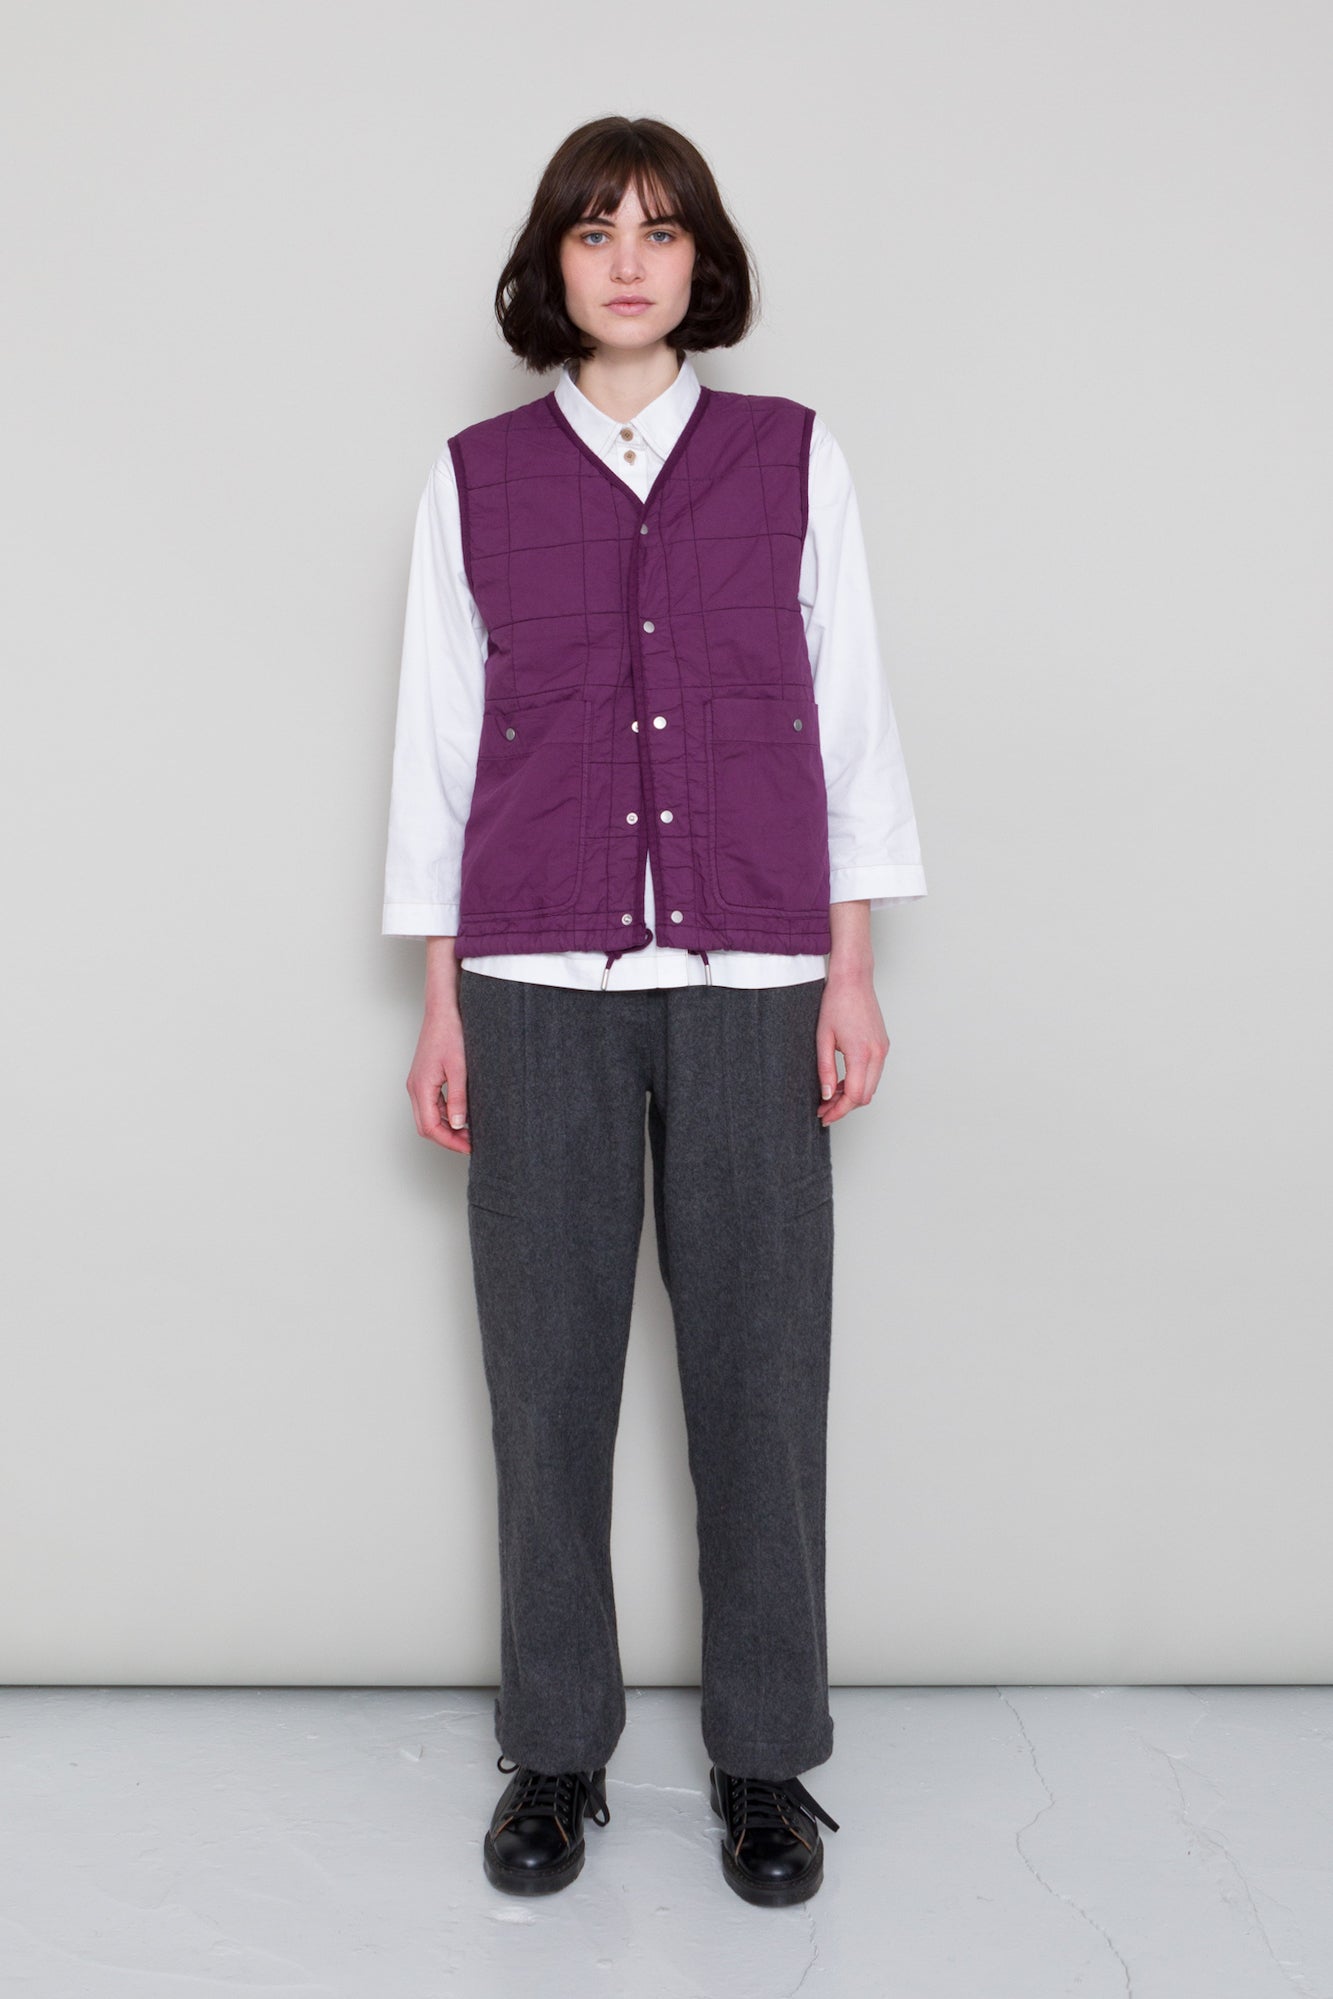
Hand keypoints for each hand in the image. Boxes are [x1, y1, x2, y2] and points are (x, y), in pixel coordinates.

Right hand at [407, 1004, 471, 1153]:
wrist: (444, 1010)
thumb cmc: (450, 1033)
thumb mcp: (459, 1068)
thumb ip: (458, 1098)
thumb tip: (457, 1124)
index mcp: (421, 1087)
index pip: (430, 1127)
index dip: (449, 1142)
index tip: (469, 1147)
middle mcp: (415, 1087)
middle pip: (426, 1126)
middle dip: (448, 1138)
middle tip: (472, 1143)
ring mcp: (418, 1083)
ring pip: (428, 1117)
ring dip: (446, 1127)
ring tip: (470, 1131)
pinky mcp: (424, 1078)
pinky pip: (431, 1104)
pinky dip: (445, 1115)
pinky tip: (462, 1114)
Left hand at [815, 967, 889, 1125]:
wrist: (853, 980)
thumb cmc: (836, 1003)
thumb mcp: (823, 1039)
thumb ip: (826, 1071)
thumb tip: (827, 1096)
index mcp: (861, 1053)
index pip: (855, 1096)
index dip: (839, 1111)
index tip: (824, 1115)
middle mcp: (877, 1054)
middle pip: (866, 1096)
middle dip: (845, 1107)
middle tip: (824, 1109)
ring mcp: (883, 1049)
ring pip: (871, 1086)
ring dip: (853, 1095)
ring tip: (830, 1096)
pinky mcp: (883, 1045)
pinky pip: (874, 1073)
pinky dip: (860, 1082)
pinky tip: (843, 1081)